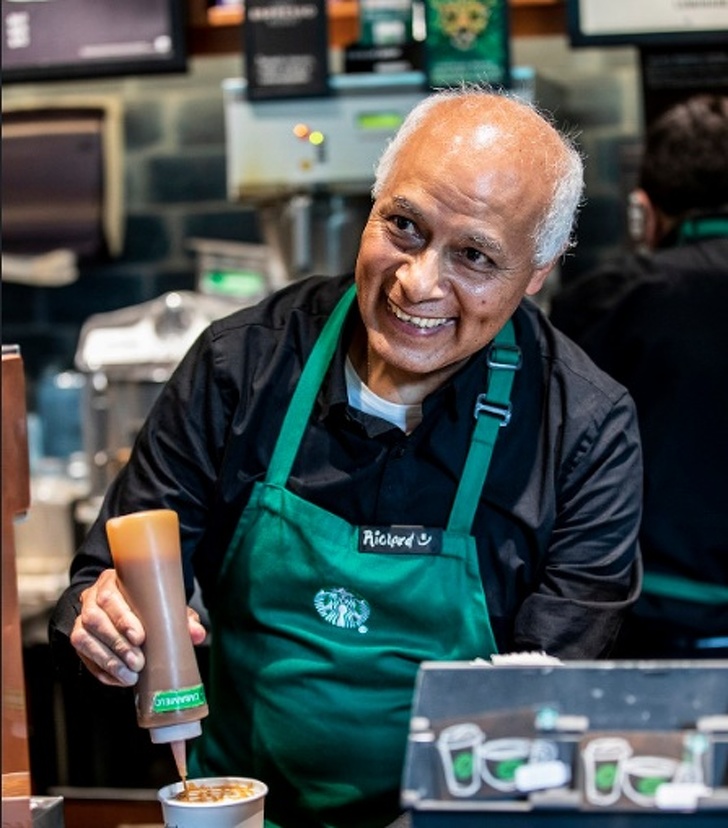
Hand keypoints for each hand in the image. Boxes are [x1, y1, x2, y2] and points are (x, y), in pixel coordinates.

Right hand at [70, 569, 208, 686]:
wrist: (129, 612)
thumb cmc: (149, 606)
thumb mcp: (166, 607)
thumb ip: (182, 618)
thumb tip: (198, 634)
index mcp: (113, 582)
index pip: (110, 597)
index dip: (122, 618)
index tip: (140, 638)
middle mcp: (92, 598)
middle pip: (95, 619)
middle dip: (117, 644)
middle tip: (138, 663)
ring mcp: (81, 619)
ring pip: (83, 639)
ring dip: (108, 660)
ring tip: (130, 676)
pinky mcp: (79, 639)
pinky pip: (83, 657)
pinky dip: (102, 670)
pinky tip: (120, 679)